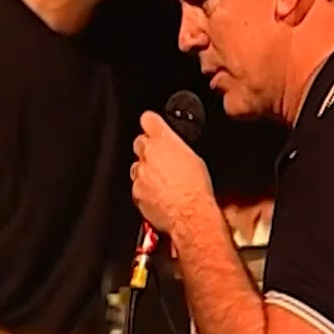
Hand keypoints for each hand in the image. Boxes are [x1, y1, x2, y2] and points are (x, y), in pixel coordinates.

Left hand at [130, 111, 215, 234]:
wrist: (190, 214)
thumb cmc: (197, 188)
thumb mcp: (195, 159)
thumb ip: (178, 149)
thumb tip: (176, 149)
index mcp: (163, 141)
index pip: (148, 120)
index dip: (150, 122)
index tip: (152, 124)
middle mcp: (147, 155)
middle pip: (139, 143)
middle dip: (147, 148)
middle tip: (160, 157)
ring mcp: (140, 174)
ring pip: (137, 166)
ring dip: (146, 170)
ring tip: (162, 180)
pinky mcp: (136, 193)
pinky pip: (137, 186)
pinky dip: (145, 188)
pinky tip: (159, 194)